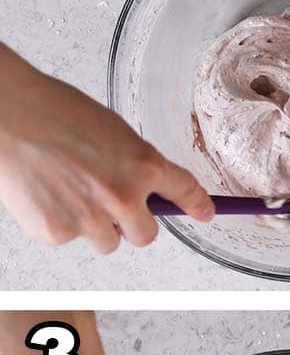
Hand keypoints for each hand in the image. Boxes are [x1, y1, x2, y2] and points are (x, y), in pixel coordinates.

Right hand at [0, 46, 213, 252]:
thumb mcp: (112, 131)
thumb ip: (134, 163)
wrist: (8, 115)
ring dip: (93, 225)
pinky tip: (43, 193)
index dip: (197, 205)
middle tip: (106, 202)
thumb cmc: (53, 112)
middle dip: (131, 224)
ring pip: (107, 241)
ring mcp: (92, 219)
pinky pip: (67, 238)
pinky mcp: (58, 232)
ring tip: (66, 190)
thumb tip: (147, 188)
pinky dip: (56, 222)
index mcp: (145, 165)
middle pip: (146, 235)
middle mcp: (125, 197)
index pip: (184, 191)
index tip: (205, 212)